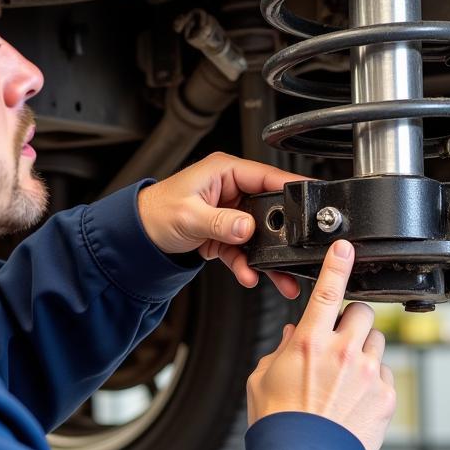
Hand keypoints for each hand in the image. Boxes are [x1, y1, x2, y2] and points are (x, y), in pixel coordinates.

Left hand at [136, 152, 306, 298]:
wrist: (138, 235)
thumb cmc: (156, 211)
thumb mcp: (189, 215)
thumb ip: (220, 222)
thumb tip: (247, 227)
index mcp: (225, 171)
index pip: (266, 176)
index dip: (291, 188)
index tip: (311, 202)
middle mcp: (231, 189)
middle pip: (270, 209)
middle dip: (284, 234)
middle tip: (298, 253)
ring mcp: (230, 212)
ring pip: (261, 235)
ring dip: (270, 258)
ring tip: (282, 278)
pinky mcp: (226, 233)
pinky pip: (244, 250)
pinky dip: (248, 265)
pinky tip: (249, 276)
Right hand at [246, 239, 396, 449]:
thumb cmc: (279, 421)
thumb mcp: (264, 377)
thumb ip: (281, 349)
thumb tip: (295, 334)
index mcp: (309, 342)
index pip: (327, 291)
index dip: (337, 264)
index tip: (345, 247)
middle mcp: (342, 352)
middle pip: (362, 312)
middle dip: (352, 319)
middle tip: (340, 336)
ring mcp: (368, 374)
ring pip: (377, 340)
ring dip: (364, 347)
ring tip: (347, 373)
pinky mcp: (386, 396)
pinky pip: (385, 372)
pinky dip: (373, 378)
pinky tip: (355, 397)